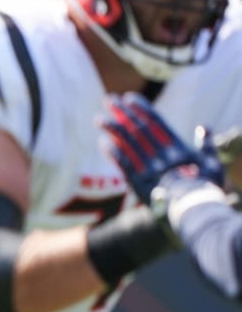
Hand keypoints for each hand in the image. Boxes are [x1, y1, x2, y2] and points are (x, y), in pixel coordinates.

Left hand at [100, 92, 223, 206]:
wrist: (195, 213)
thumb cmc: (207, 189)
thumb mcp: (212, 165)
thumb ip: (207, 145)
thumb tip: (203, 127)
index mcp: (179, 148)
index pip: (157, 122)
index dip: (141, 108)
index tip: (129, 98)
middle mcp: (162, 155)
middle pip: (138, 129)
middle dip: (122, 113)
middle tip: (108, 99)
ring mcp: (150, 169)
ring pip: (128, 145)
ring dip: (113, 130)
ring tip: (99, 118)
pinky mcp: (139, 184)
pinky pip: (124, 165)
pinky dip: (113, 152)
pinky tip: (103, 142)